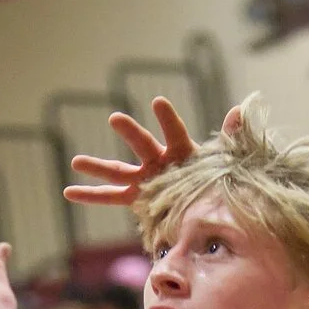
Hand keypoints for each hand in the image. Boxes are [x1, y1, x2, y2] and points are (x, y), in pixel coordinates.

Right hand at [62, 95, 241, 207]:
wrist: (212, 205)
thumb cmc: (217, 177)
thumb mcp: (228, 159)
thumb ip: (233, 135)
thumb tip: (240, 109)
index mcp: (182, 150)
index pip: (174, 132)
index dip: (167, 119)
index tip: (158, 102)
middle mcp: (159, 160)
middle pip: (143, 145)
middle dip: (130, 133)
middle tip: (115, 119)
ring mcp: (145, 178)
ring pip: (118, 171)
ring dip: (97, 166)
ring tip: (75, 161)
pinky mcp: (136, 196)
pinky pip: (110, 196)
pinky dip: (90, 195)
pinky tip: (68, 191)